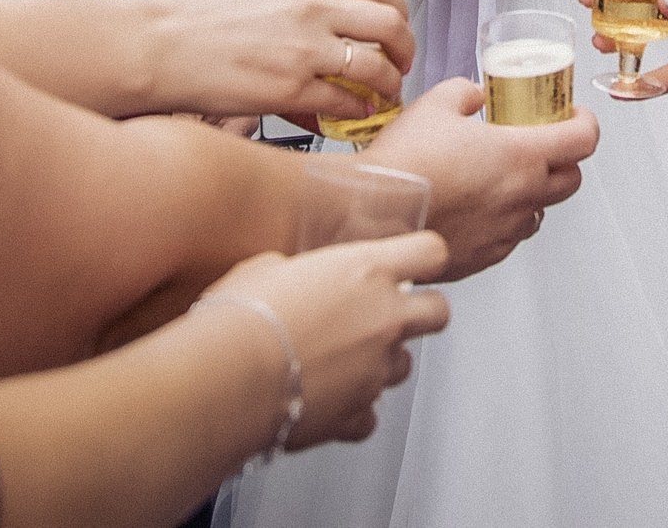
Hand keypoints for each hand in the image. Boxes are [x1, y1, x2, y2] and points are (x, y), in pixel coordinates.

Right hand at [115, 0, 415, 119]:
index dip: (399, 9)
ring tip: (384, 93)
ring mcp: (305, 48)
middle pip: (389, 22)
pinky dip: (357, 110)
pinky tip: (352, 112)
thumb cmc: (200, 19)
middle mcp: (312, 8)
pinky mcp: (291, 87)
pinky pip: (346, 101)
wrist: (159, 45)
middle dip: (406, 47)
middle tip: (403, 62)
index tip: (398, 24)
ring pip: (376, 65)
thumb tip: (341, 15)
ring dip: (389, 83)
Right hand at [192, 234, 449, 448]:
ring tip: (339, 361)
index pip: (431, 253)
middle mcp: (384, 318)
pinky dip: (352, 410)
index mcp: (368, 271)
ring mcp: (376, 369)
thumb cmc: (242, 315)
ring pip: (405, 366)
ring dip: (380, 363)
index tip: (413, 263)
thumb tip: (288, 277)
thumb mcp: (265, 267)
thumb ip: (297, 271)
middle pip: (438, 312)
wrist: (230, 376)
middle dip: (422, 313)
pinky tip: (324, 400)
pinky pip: (369, 415)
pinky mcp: (357, 412)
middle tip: (390, 314)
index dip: (424, 257)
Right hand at [365, 79, 597, 279]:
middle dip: (564, 160)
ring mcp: (504, 231)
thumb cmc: (402, 162)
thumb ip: (466, 93)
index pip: (583, 141)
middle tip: (543, 146)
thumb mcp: (437, 102)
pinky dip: (503, 220)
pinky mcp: (484, 256)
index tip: (576, 117)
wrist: (370, 211)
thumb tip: (474, 96)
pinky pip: (508, 237)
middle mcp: (521, 198)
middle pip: (571, 180)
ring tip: (501, 178)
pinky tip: (476, 206)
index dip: (586, 123)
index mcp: (519, 156)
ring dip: (531, 193)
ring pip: (539, 211)